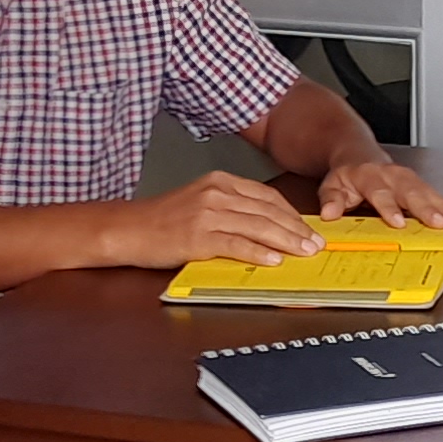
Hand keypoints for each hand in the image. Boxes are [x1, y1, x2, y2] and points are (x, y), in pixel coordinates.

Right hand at [109, 171, 325, 267]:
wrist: (126, 228)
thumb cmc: (160, 220)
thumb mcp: (199, 203)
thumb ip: (230, 210)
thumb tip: (264, 229)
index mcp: (219, 182)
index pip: (267, 196)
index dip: (292, 214)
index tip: (309, 228)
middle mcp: (216, 193)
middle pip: (268, 211)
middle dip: (296, 229)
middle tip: (316, 243)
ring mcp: (207, 213)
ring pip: (258, 226)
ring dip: (286, 241)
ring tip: (304, 252)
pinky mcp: (198, 235)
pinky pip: (235, 244)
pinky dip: (258, 252)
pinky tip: (274, 259)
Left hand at [313, 159, 442, 229]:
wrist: (357, 152)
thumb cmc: (347, 175)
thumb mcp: (331, 185)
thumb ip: (331, 199)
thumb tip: (330, 213)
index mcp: (369, 175)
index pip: (380, 192)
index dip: (389, 207)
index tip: (398, 222)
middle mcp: (392, 175)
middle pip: (411, 191)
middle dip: (426, 207)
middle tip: (438, 222)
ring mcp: (408, 178)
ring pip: (427, 191)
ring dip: (442, 206)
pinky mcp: (418, 183)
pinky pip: (434, 194)